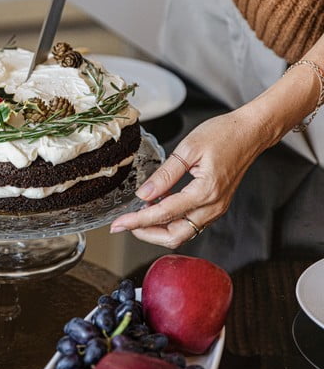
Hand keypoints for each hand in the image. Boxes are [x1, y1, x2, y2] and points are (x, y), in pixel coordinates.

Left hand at [110, 110, 268, 246]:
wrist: (250, 132)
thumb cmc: (223, 134)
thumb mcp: (187, 149)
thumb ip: (164, 175)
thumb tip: (143, 194)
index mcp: (205, 192)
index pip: (164, 214)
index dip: (137, 221)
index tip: (119, 224)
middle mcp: (213, 206)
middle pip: (174, 235)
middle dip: (146, 233)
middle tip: (125, 225)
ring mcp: (216, 209)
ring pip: (183, 233)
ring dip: (158, 229)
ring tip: (139, 215)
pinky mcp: (216, 206)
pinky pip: (191, 223)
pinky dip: (171, 221)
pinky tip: (158, 207)